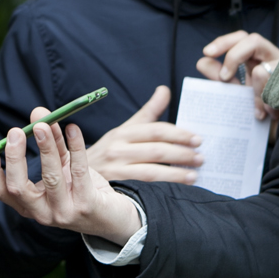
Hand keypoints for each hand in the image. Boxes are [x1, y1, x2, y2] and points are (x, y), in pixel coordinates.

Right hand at [0, 113, 143, 244]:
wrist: (114, 217)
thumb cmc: (81, 188)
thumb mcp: (63, 165)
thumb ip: (50, 142)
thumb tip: (38, 113)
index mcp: (29, 205)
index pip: (1, 191)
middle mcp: (42, 213)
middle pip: (19, 188)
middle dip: (15, 158)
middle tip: (16, 131)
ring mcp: (64, 213)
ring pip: (50, 178)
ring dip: (46, 148)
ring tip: (44, 124)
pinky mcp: (87, 207)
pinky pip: (79, 173)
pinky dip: (76, 148)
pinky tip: (73, 129)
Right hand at [87, 86, 202, 182]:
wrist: (78, 175)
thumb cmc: (108, 152)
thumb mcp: (125, 129)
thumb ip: (148, 112)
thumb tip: (164, 89)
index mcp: (123, 132)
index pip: (155, 130)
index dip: (178, 134)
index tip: (197, 139)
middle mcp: (118, 148)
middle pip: (156, 150)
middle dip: (182, 153)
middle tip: (200, 157)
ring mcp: (117, 168)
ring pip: (152, 170)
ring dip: (176, 173)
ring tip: (194, 174)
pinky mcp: (116, 184)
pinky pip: (143, 185)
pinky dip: (162, 185)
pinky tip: (177, 187)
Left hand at [196, 30, 278, 119]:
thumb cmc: (260, 107)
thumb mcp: (236, 91)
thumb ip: (220, 76)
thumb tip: (202, 61)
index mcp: (258, 56)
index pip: (241, 38)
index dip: (224, 42)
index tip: (207, 53)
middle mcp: (273, 57)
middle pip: (253, 40)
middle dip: (233, 56)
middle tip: (223, 78)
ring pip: (262, 70)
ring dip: (254, 90)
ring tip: (256, 109)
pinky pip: (273, 89)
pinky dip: (266, 102)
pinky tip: (267, 113)